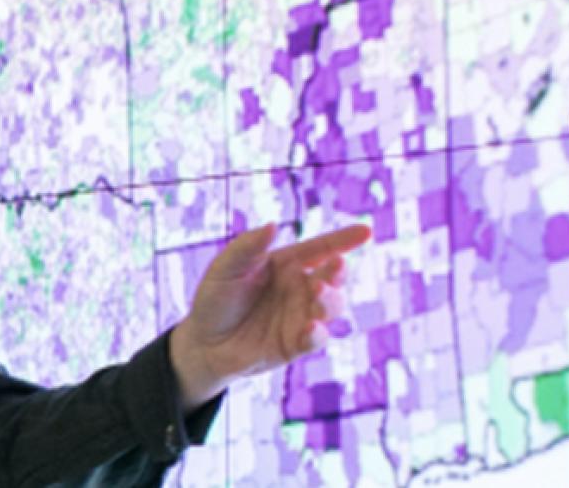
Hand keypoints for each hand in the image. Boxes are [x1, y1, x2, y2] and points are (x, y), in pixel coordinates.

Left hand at [169, 223, 371, 411]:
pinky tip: (311, 327)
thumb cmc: (215, 298)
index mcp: (287, 264)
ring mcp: (300, 316)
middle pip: (332, 277)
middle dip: (338, 271)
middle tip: (335, 265)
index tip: (366, 231)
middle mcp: (299, 288)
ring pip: (332, 307)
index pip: (321, 248)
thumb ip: (248, 246)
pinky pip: (316, 339)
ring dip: (330, 300)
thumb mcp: (226, 267)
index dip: (344, 239)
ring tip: (317, 294)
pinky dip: (318, 333)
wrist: (202, 342)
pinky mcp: (295, 344)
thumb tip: (273, 224)